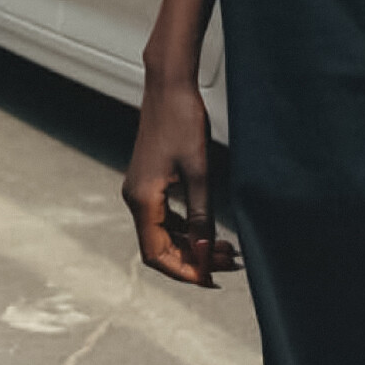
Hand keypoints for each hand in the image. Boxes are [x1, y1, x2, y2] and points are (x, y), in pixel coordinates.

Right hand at [123, 68, 240, 287]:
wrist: (169, 85)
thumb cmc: (181, 120)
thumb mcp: (199, 172)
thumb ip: (201, 215)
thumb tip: (205, 251)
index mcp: (142, 198)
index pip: (157, 254)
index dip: (184, 271)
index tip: (211, 279)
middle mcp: (136, 197)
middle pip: (160, 247)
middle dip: (192, 259)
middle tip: (228, 263)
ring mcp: (141, 189)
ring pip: (164, 233)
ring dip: (192, 245)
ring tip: (225, 249)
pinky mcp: (150, 181)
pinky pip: (165, 217)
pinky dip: (186, 228)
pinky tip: (208, 229)